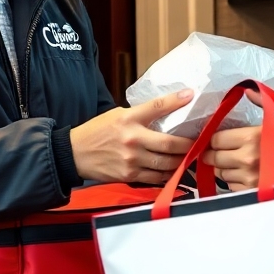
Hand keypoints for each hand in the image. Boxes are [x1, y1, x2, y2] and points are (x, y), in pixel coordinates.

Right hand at [70, 90, 194, 183]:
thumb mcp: (118, 115)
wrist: (75, 153)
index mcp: (128, 119)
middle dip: (188, 144)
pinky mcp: (129, 175)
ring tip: (190, 157)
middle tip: (199, 142)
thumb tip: (167, 109)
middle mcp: (132, 139)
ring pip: (166, 164)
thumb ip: (141, 115)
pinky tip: (175, 170)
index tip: (190, 95)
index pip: (157, 106)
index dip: (176, 101)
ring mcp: (131, 160)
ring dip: (182, 162)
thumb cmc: (98, 132)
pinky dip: (169, 175)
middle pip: (169, 143)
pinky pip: (156, 178)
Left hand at [201, 91, 273, 191]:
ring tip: (234, 162)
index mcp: (253, 137)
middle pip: (215, 158)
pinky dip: (235, 182)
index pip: (216, 138)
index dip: (214, 137)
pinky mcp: (257, 194)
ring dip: (225, 168)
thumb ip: (264, 104)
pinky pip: (234, 189)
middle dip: (215, 153)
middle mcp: (248, 159)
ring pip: (222, 174)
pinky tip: (246, 174)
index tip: (217, 137)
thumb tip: (248, 90)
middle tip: (219, 150)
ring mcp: (251, 180)